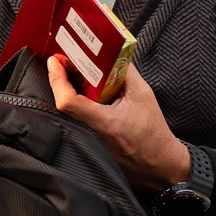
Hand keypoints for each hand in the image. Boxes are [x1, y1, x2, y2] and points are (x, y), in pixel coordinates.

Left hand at [47, 56, 190, 190]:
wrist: (160, 163)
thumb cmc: (154, 132)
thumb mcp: (144, 95)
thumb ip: (127, 72)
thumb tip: (114, 52)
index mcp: (104, 121)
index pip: (68, 102)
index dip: (57, 80)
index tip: (55, 62)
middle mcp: (92, 131)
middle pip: (64, 103)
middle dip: (59, 79)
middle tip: (62, 60)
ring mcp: (90, 137)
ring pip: (69, 110)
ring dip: (67, 88)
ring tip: (71, 69)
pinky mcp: (91, 139)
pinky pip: (78, 116)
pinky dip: (78, 99)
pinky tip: (84, 88)